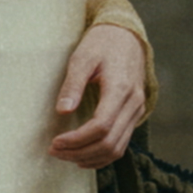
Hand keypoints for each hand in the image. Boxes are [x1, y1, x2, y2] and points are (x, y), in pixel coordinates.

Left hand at [48, 24, 147, 168]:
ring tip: (66, 155)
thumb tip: (62, 112)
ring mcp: (137, 109)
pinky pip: (122, 143)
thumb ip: (73, 85)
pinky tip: (83, 155)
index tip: (55, 141)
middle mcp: (134, 102)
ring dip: (90, 157)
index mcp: (121, 88)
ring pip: (117, 148)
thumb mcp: (82, 58)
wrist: (127, 34)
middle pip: (109, 142)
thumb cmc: (102, 43)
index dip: (77, 140)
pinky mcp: (135, 113)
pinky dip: (103, 155)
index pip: (101, 126)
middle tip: (55, 151)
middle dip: (79, 152)